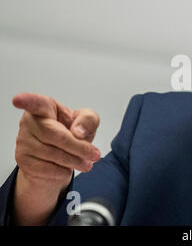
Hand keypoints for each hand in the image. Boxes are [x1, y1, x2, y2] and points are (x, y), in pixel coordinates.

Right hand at [12, 93, 100, 224]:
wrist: (61, 156)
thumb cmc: (72, 132)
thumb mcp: (88, 122)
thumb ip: (88, 120)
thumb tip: (78, 131)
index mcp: (45, 107)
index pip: (35, 103)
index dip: (27, 101)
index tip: (18, 100)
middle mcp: (30, 122)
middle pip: (55, 135)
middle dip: (79, 147)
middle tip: (94, 154)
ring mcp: (23, 141)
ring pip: (53, 154)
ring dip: (75, 161)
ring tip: (86, 163)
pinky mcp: (23, 160)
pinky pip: (47, 169)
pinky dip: (63, 171)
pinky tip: (67, 167)